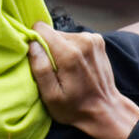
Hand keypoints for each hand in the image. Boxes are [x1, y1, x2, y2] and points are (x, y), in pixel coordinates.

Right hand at [28, 23, 138, 138]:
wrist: (106, 110)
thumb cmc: (75, 108)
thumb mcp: (51, 97)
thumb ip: (40, 68)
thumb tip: (32, 43)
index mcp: (69, 53)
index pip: (41, 28)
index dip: (35, 41)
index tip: (39, 59)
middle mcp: (83, 41)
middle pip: (52, 33)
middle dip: (49, 49)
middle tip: (56, 71)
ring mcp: (93, 39)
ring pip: (63, 35)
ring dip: (61, 50)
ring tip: (68, 70)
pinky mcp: (98, 40)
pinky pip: (75, 38)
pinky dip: (72, 49)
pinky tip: (78, 66)